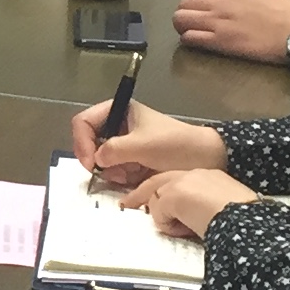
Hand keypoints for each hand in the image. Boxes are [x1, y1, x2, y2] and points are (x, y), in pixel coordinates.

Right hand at [67, 97, 225, 188]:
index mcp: (120, 111)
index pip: (84, 121)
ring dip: (110, 170)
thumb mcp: (143, 145)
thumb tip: (97, 159)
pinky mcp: (133, 162)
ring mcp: (126, 145)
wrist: (207, 159)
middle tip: (105, 173)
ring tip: (129, 174)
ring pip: (101, 159)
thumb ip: (115, 150)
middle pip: (89, 141)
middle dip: (97, 159)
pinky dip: (120, 177)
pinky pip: (114, 170)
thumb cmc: (176, 145)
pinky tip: (134, 177)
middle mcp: (119, 126)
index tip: (91, 162)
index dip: (82, 141)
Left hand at [135, 168, 256, 240]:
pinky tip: (188, 229)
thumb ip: (205, 210)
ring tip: (185, 228)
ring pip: (157, 199)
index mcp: (211, 177)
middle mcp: (195, 174)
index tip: (158, 202)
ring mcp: (182, 181)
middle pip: (158, 182)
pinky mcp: (172, 194)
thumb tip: (193, 222)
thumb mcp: (226, 210)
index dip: (166, 193)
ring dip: (165, 218)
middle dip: (141, 195)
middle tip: (126, 204)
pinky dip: (170, 226)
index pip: (180, 181)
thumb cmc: (244, 220)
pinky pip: (159, 215)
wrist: (245, 220)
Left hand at [172, 0, 289, 64]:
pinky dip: (189, 39)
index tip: (205, 12)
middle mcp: (222, 1)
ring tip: (191, 33)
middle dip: (186, 13)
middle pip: (185, 4)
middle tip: (193, 23)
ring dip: (182, 26)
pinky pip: (190, 37)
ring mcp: (218, 21)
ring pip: (181, 19)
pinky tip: (196, 43)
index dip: (201, 4)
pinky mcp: (220, 41)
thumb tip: (240, 4)